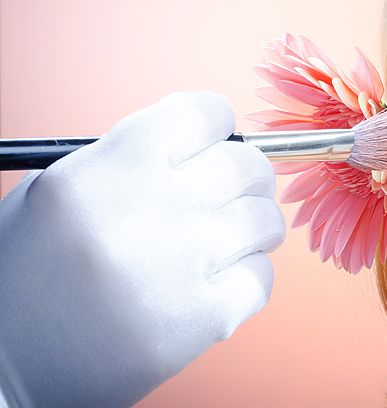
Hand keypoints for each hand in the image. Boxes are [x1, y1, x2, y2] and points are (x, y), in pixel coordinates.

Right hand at [0, 91, 284, 406]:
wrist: (5, 370)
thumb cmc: (28, 276)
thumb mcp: (55, 194)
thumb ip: (127, 159)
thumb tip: (204, 143)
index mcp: (103, 171)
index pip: (202, 113)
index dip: (215, 125)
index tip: (214, 138)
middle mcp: (146, 210)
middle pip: (245, 164)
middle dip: (241, 177)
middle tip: (225, 193)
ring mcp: (180, 265)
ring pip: (264, 219)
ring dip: (250, 227)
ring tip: (223, 240)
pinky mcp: (203, 320)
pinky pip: (261, 276)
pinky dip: (246, 278)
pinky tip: (213, 284)